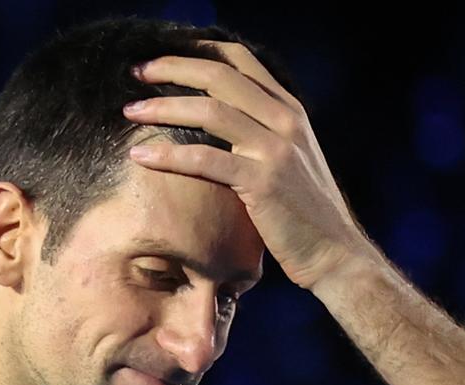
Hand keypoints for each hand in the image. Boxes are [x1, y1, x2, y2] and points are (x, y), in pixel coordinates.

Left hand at [123, 40, 382, 290]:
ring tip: (129, 110)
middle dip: (172, 68)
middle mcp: (285, 120)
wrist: (335, 254)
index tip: (163, 57)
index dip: (199, 51)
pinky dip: (168, 155)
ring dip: (163, 107)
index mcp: (290, 110)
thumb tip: (216, 123)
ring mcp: (276, 150)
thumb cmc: (304, 214)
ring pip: (210, 110)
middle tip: (136, 72)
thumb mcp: (288, 159)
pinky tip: (140, 157)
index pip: (241, 61)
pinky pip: (205, 160)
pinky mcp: (262, 182)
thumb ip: (260, 133)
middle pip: (220, 76)